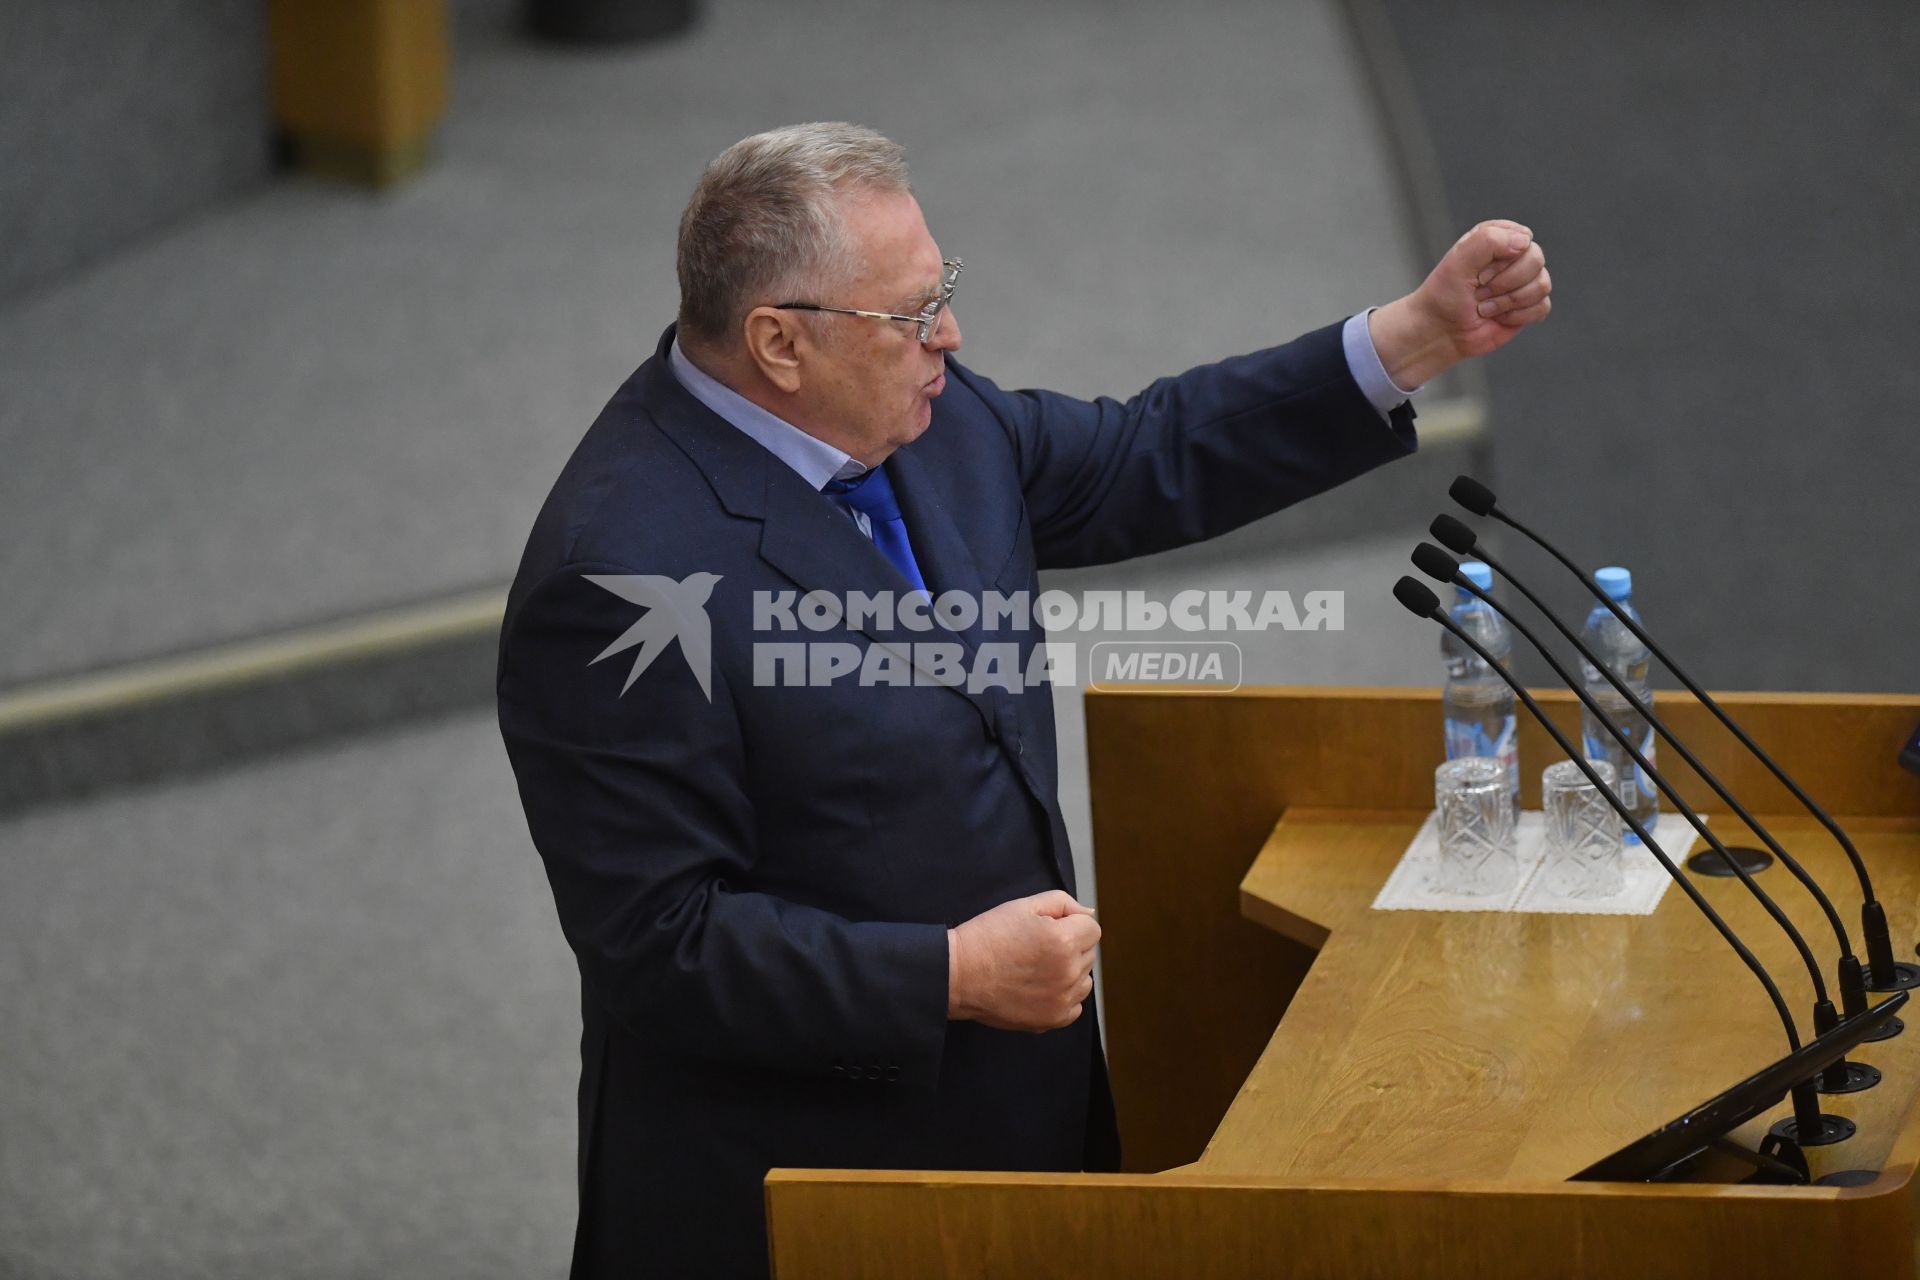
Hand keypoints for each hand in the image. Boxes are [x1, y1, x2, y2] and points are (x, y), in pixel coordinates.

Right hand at [947, 891, 1099, 1031]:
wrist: (959, 974)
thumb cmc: (988, 936)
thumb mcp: (1023, 906)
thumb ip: (1063, 903)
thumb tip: (1089, 914)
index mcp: (1064, 941)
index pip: (1092, 929)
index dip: (1070, 924)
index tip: (1048, 929)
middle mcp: (1068, 972)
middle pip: (1088, 953)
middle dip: (1070, 946)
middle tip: (1037, 947)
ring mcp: (1062, 999)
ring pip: (1084, 980)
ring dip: (1069, 972)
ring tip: (1038, 968)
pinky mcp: (1052, 1019)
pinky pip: (1075, 1006)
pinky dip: (1062, 997)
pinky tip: (1039, 988)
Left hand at [1367, 219, 1551, 389]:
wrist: (1440, 331)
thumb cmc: (1445, 294)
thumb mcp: (1458, 261)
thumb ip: (1488, 241)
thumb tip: (1526, 242)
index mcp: (1498, 236)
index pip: (1523, 238)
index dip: (1502, 260)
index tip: (1478, 273)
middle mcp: (1515, 255)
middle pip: (1536, 260)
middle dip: (1505, 283)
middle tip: (1479, 292)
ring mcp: (1524, 281)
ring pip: (1542, 285)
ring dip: (1509, 302)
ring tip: (1485, 307)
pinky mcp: (1529, 305)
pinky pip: (1543, 306)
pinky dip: (1518, 316)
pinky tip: (1498, 317)